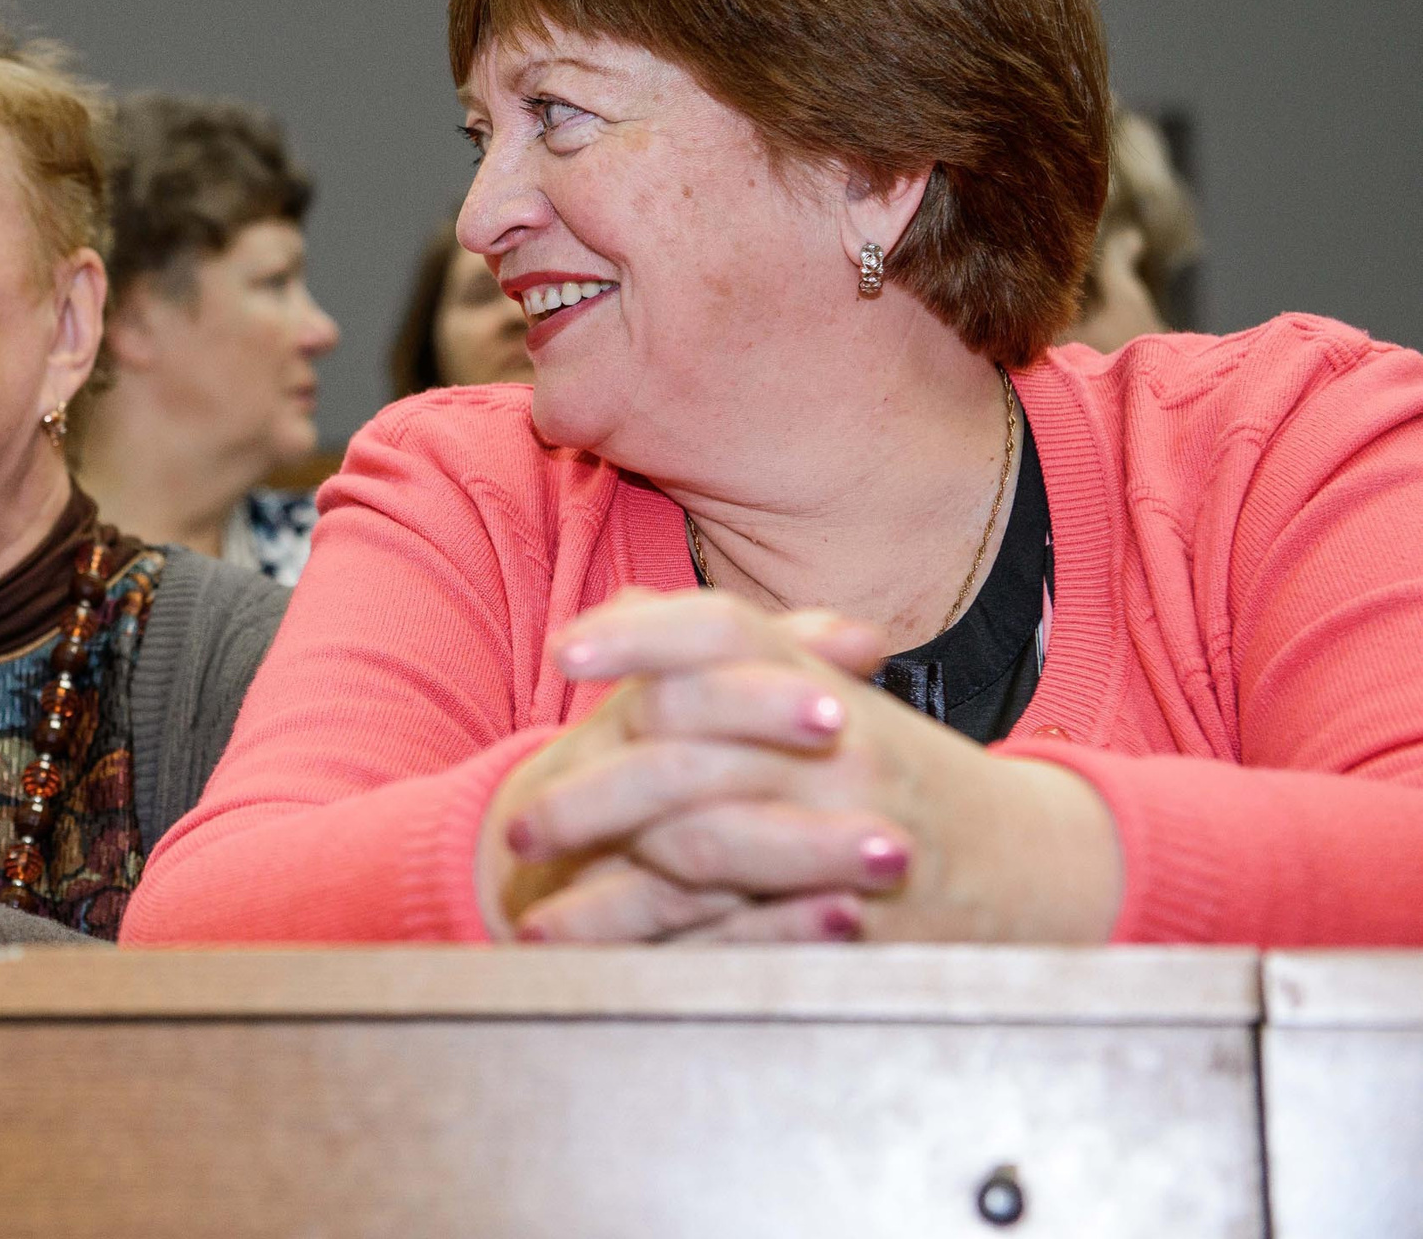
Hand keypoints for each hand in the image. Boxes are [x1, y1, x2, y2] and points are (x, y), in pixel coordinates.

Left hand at [480, 589, 1122, 944]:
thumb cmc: (904, 772)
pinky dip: (651, 948)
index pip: (721, 633)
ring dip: (607, 882)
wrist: (1037, 864)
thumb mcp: (823, 694)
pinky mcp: (849, 921)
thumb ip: (724, 653)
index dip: (641, 636)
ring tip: (531, 901)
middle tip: (522, 818)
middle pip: (690, 750)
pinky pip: (731, 937)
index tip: (564, 650)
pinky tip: (584, 953)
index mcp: (818, 687)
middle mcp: (836, 750)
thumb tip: (623, 605)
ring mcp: (844, 835)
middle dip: (592, 789)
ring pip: (702, 848)